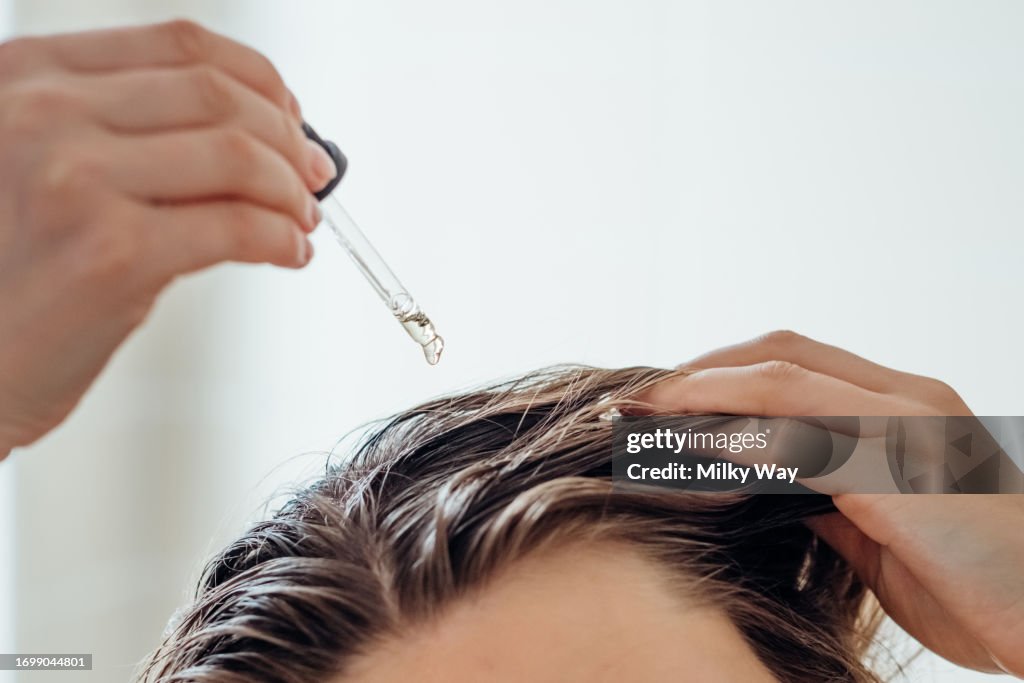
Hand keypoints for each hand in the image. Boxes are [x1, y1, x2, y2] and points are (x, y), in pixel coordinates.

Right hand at [0, 21, 337, 456]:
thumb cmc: (6, 276)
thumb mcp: (40, 167)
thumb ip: (125, 134)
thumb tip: (258, 136)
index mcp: (29, 76)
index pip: (181, 44)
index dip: (259, 79)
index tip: (291, 115)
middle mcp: (42, 113)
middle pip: (219, 96)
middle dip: (289, 138)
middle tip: (313, 176)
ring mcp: (72, 178)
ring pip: (237, 156)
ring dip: (291, 190)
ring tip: (302, 219)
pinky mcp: (109, 252)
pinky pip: (235, 227)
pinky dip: (281, 238)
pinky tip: (289, 252)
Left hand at [639, 331, 1023, 676]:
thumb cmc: (975, 585)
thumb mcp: (883, 534)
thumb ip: (826, 496)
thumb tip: (758, 484)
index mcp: (904, 409)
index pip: (795, 363)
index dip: (722, 372)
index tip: (664, 399)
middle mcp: (907, 400)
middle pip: (779, 351)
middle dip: (700, 370)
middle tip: (639, 401)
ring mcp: (909, 425)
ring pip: (780, 380)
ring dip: (699, 393)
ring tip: (639, 414)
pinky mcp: (904, 466)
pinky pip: (798, 436)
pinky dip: (732, 438)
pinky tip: (683, 450)